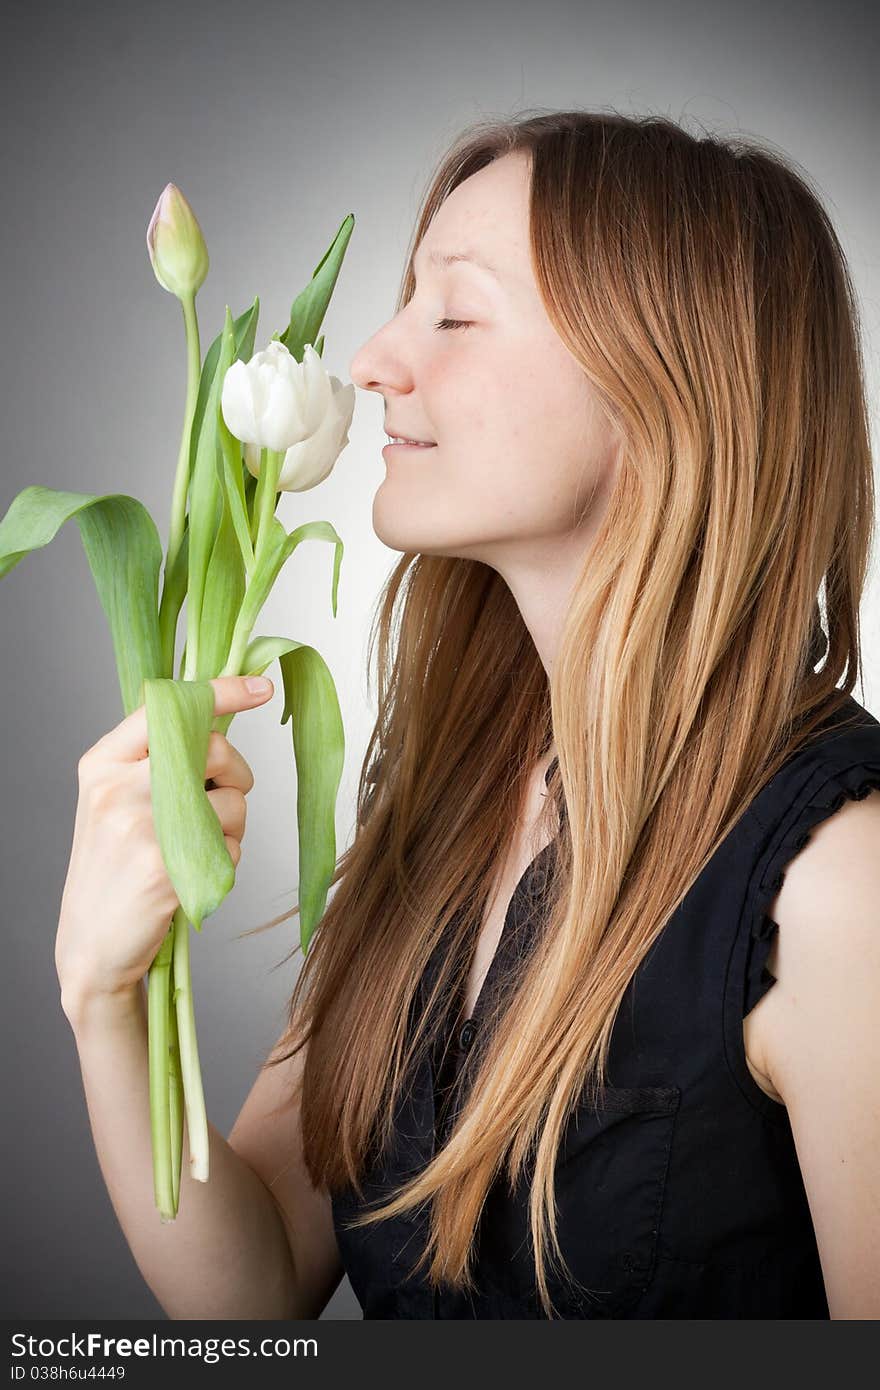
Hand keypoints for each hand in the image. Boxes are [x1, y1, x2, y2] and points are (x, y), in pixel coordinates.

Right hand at [55, 675, 273, 1012]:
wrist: (93, 944)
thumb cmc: (115, 865)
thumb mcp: (115, 799)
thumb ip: (156, 759)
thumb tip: (219, 717)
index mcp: (102, 762)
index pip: (167, 708)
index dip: (222, 691)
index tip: (262, 687)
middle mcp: (117, 788)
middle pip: (213, 748)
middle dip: (237, 772)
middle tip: (227, 795)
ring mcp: (141, 828)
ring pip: (232, 800)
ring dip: (235, 824)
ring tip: (201, 847)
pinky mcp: (167, 869)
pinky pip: (232, 846)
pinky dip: (229, 859)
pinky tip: (197, 874)